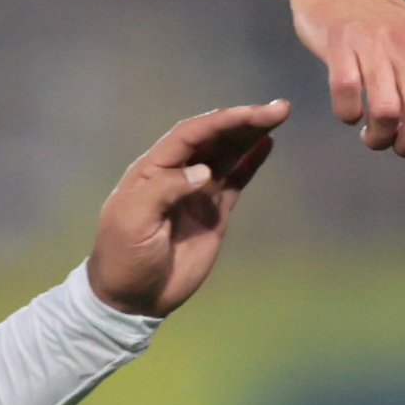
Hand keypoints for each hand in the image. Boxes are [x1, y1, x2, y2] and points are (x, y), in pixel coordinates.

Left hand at [87, 101, 289, 316]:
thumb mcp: (133, 222)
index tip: (251, 114)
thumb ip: (165, 191)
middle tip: (279, 108)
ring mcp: (197, 192)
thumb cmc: (125, 256)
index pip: (190, 134)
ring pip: (228, 154)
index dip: (221, 121)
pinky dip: (251, 161)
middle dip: (244, 120)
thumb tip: (204, 171)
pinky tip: (266, 143)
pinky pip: (236, 180)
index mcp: (153, 169)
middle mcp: (177, 173)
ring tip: (279, 115)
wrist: (133, 296)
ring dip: (251, 134)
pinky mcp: (214, 213)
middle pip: (213, 138)